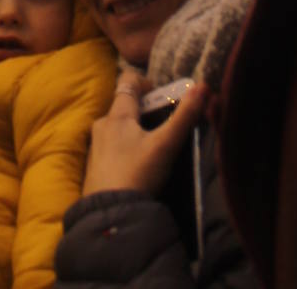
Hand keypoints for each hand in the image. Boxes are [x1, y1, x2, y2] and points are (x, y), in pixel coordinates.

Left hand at [82, 72, 207, 197]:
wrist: (109, 216)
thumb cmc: (138, 174)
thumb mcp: (165, 145)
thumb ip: (184, 116)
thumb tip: (203, 86)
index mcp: (117, 114)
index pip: (128, 81)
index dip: (145, 82)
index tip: (162, 95)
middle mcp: (102, 125)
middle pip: (123, 106)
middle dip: (143, 111)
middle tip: (163, 126)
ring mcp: (95, 147)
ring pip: (117, 129)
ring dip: (134, 131)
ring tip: (153, 149)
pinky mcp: (94, 168)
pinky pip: (111, 148)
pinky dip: (125, 150)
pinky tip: (137, 168)